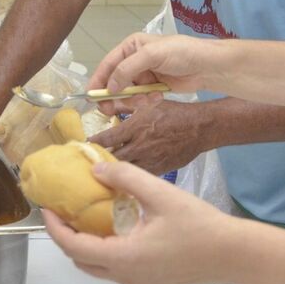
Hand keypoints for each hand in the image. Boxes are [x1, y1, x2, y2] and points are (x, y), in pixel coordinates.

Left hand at [44, 161, 235, 283]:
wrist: (236, 255)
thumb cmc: (200, 226)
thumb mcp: (159, 193)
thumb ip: (124, 178)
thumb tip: (95, 168)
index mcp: (124, 259)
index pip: (73, 247)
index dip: (55, 227)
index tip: (47, 208)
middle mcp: (127, 277)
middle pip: (81, 261)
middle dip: (67, 236)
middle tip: (64, 211)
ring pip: (99, 268)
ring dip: (87, 244)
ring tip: (86, 215)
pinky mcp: (152, 283)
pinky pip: (118, 269)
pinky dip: (106, 250)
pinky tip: (116, 227)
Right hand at [87, 33, 214, 96]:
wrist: (209, 67)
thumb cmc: (181, 53)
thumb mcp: (151, 55)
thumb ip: (127, 69)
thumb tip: (109, 87)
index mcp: (130, 47)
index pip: (107, 65)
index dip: (98, 81)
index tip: (91, 97)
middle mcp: (134, 61)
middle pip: (114, 82)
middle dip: (114, 96)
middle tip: (110, 111)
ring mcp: (144, 75)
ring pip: (127, 93)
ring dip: (134, 100)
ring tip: (148, 99)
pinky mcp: (153, 88)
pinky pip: (141, 99)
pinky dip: (147, 101)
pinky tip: (159, 96)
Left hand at [88, 98, 209, 174]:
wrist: (200, 128)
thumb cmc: (174, 113)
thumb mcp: (149, 104)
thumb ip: (128, 107)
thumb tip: (109, 108)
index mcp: (136, 128)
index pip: (108, 138)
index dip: (94, 144)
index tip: (83, 146)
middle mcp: (141, 146)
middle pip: (114, 159)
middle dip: (101, 161)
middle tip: (89, 162)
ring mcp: (151, 160)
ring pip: (126, 171)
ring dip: (115, 171)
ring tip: (103, 173)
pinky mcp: (161, 170)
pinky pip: (141, 176)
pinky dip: (131, 179)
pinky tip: (124, 180)